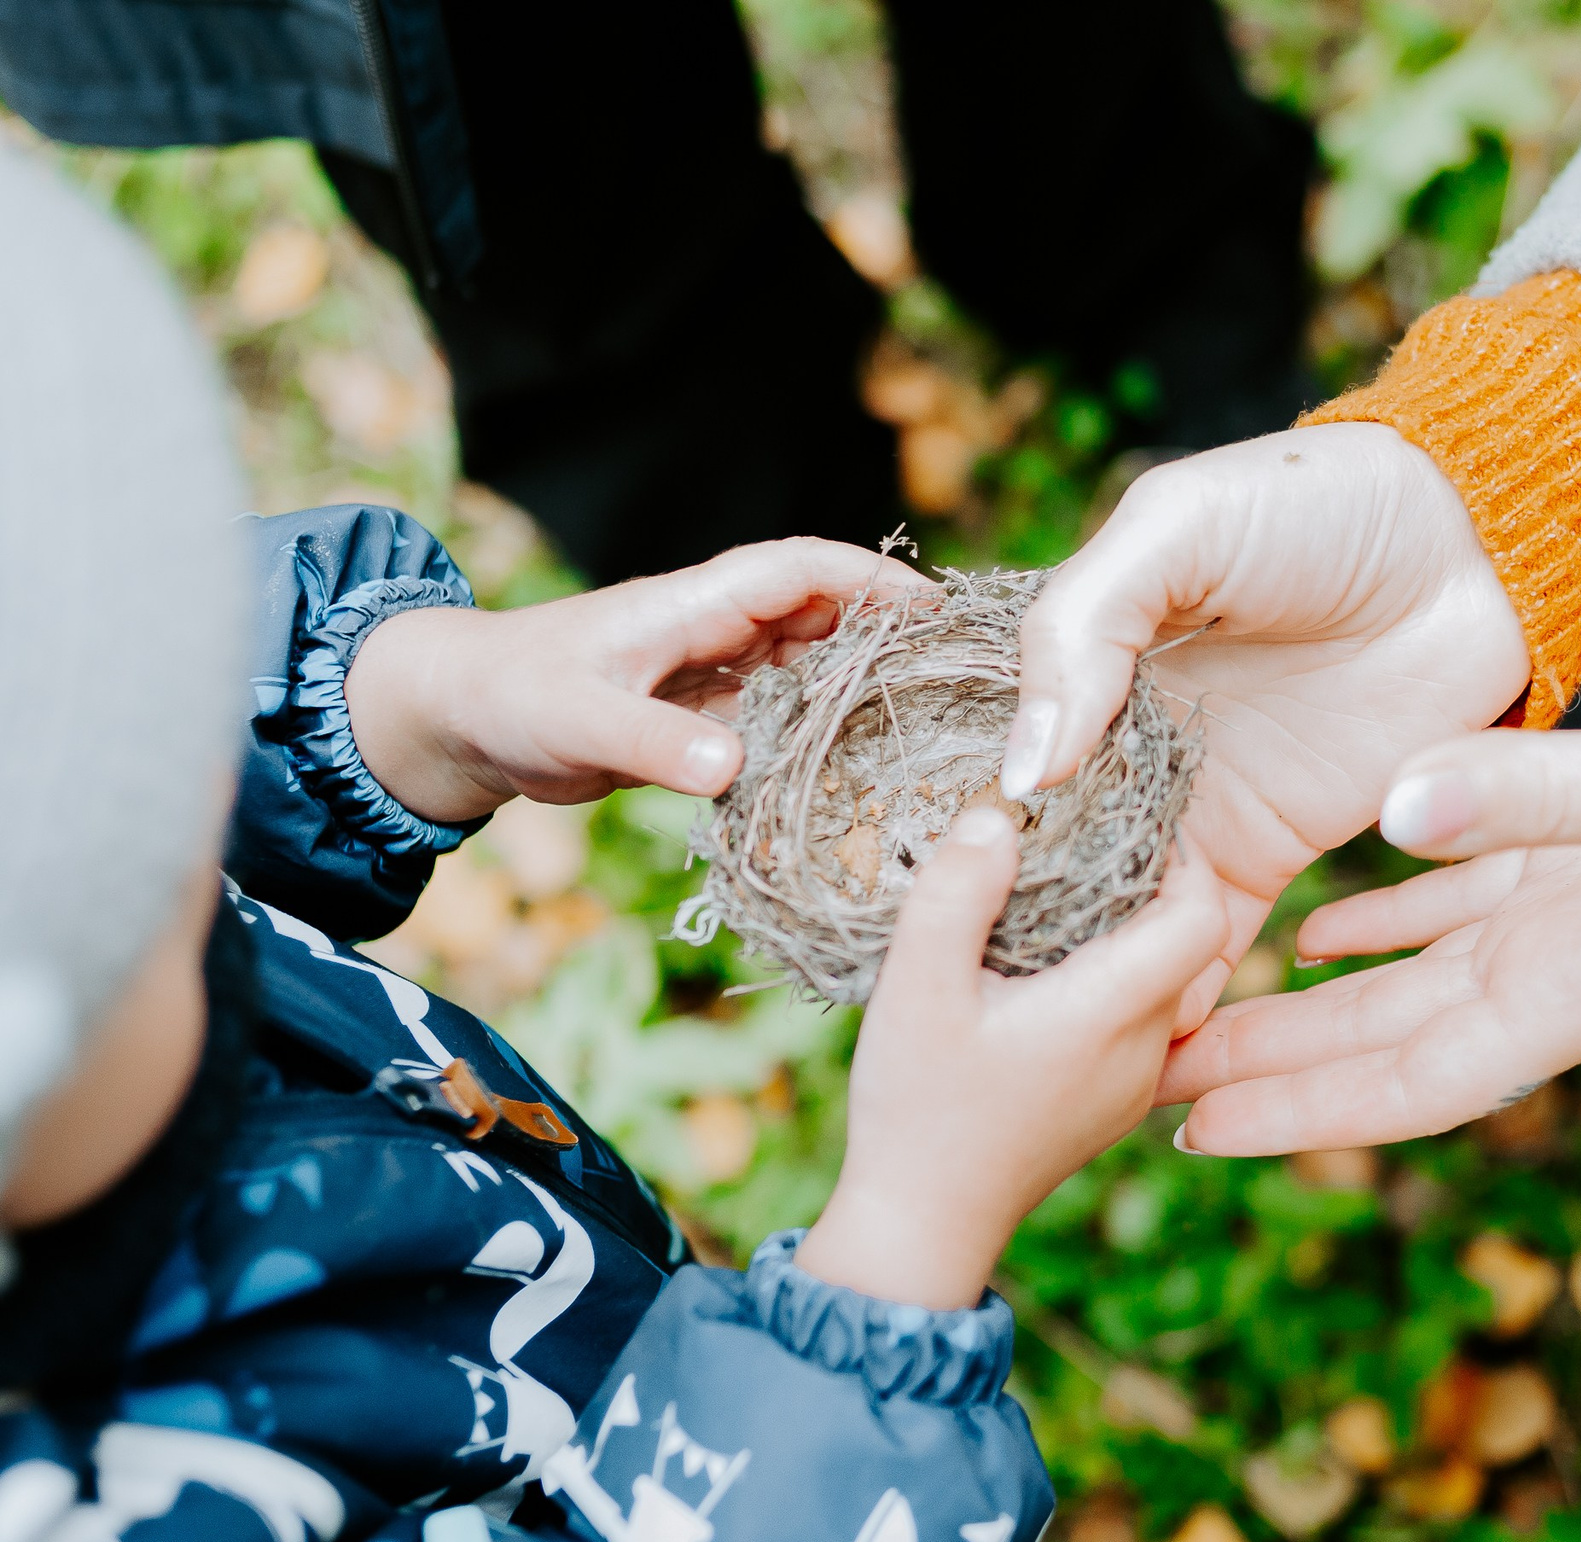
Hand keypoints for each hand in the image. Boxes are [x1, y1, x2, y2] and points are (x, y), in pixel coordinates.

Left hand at [346, 537, 927, 821]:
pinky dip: (816, 732)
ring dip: (859, 686)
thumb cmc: (509, 697)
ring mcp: (710, 673)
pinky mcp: (699, 717)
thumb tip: (733, 766)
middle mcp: (712, 629)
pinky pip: (778, 715)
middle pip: (822, 615)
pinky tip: (854, 767)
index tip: (935, 608)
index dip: (870, 580)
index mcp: (692, 605)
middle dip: (889, 632)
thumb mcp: (578, 719)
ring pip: (807, 667)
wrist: (455, 720)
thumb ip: (654, 743)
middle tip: (960, 675)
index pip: (799, 570)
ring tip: (927, 720)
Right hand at [797, 809, 1228, 1307]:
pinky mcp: (1115, 1101)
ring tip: (1059, 898)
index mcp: (1111, 1011)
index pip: (1201, 914)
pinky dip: (1112, 980)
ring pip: (1165, 981)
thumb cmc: (917, 1108)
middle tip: (1084, 843)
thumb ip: (957, 893)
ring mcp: (1136, 1080)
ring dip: (1128, 934)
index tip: (1129, 822)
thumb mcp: (916, 988)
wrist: (922, 1225)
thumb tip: (996, 814)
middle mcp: (1145, 1047)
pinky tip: (1046, 967)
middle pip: (1186, 941)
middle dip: (1149, 885)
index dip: (1182, 857)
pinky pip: (1140, 1019)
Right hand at [1002, 424, 1532, 1027]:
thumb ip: (1085, 631)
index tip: (903, 891)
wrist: (1469, 543)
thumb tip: (1024, 769)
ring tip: (1028, 1046)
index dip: (950, 817)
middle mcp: (1124, 749)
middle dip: (1006, 919)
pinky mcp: (1272, 853)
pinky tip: (1135, 1048)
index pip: (997, 756)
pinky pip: (1210, 939)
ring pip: (1115, 909)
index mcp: (1084, 667)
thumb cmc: (1312, 507)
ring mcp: (1197, 808)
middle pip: (1044, 851)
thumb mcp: (1175, 529)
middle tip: (956, 1002)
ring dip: (1082, 971)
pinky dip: (1176, 992)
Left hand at [1160, 647, 1580, 1152]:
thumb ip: (1543, 792)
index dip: (1303, 1110)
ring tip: (1202, 1011)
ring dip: (1312, 1006)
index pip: (1415, 1077)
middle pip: (1391, 1045)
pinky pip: (1461, 908)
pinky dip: (1384, 920)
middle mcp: (1572, 971)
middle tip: (1143, 1076)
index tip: (1188, 1130)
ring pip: (1414, 983)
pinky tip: (1318, 916)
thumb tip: (1393, 810)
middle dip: (1275, 1070)